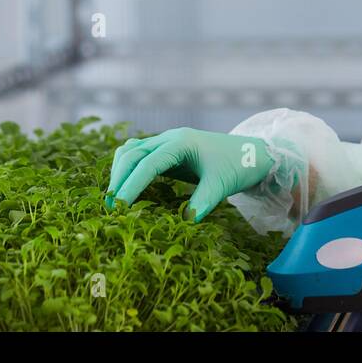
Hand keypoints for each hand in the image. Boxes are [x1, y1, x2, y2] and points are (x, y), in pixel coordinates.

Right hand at [105, 128, 271, 221]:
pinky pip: (139, 155)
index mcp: (181, 142)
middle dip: (118, 178)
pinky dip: (128, 169)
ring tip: (114, 199)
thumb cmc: (238, 165)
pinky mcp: (167, 151)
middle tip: (110, 207)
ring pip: (131, 151)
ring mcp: (167, 142)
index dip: (130, 185)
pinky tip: (125, 187)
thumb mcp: (221, 184)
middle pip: (132, 153)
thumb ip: (202, 201)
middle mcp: (170, 138)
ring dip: (120, 172)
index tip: (119, 206)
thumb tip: (184, 223)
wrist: (252, 152)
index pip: (147, 163)